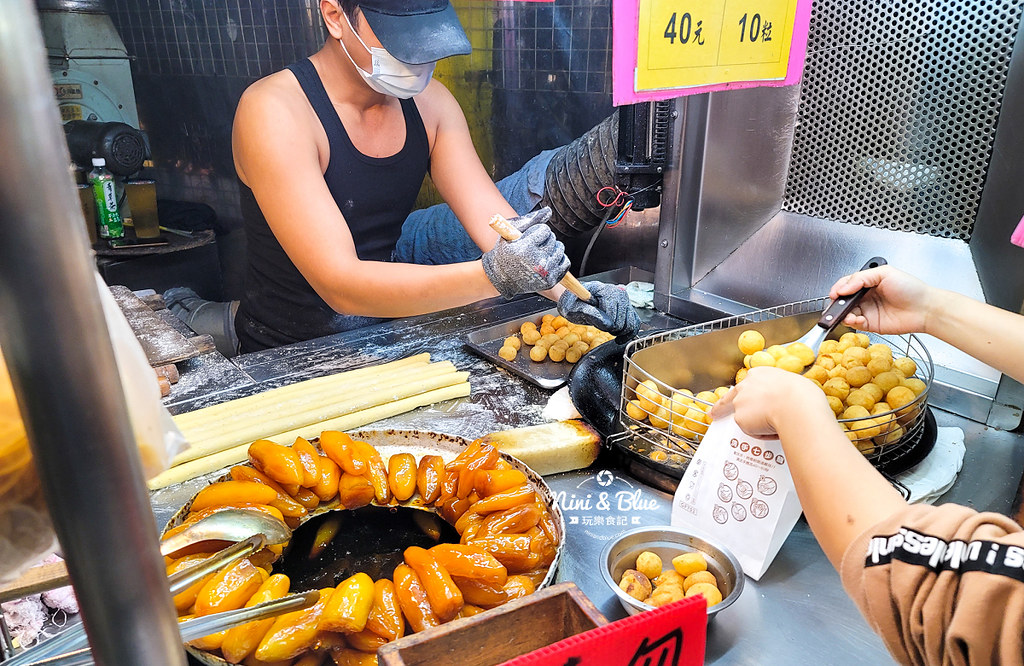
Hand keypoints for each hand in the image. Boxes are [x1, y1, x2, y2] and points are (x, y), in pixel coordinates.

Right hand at [481, 208, 569, 297]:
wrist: (503, 278)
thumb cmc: (505, 253)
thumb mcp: (510, 234)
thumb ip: (530, 220)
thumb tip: (549, 211)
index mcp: (525, 249)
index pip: (545, 230)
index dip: (537, 231)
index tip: (529, 236)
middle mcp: (537, 262)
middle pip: (553, 238)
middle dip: (544, 239)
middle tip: (533, 246)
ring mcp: (545, 273)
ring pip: (560, 248)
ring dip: (552, 248)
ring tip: (539, 253)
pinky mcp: (551, 281)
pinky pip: (565, 262)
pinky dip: (558, 259)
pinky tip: (547, 260)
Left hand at [557, 281, 640, 338]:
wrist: (575, 300)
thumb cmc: (573, 303)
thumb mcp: (574, 309)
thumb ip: (590, 313)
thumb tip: (606, 323)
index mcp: (603, 289)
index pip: (612, 310)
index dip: (606, 322)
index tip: (598, 326)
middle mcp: (616, 291)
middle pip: (624, 316)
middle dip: (613, 327)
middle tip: (603, 328)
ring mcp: (623, 299)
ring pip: (632, 320)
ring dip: (622, 330)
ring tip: (610, 330)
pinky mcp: (626, 306)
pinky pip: (635, 321)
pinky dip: (630, 331)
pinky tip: (621, 336)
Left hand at [711, 367, 831, 437]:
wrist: (796, 406)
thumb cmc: (802, 395)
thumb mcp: (793, 384)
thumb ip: (780, 390)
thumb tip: (784, 398)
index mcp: (760, 373)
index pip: (746, 382)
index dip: (743, 391)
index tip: (738, 396)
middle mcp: (746, 385)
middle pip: (732, 397)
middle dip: (722, 407)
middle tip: (713, 414)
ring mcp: (740, 402)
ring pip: (745, 417)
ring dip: (755, 424)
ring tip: (777, 424)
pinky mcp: (740, 418)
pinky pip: (751, 430)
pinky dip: (761, 433)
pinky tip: (774, 428)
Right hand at [828, 265, 937, 334]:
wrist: (925, 309)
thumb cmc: (911, 288)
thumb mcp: (885, 273)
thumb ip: (861, 278)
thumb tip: (843, 287)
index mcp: (869, 283)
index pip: (847, 284)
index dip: (839, 288)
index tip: (835, 293)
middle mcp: (867, 297)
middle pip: (844, 299)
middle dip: (837, 302)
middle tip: (836, 303)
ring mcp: (868, 311)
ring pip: (847, 312)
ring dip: (843, 313)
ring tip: (846, 313)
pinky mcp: (870, 324)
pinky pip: (855, 324)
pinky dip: (851, 322)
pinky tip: (855, 319)